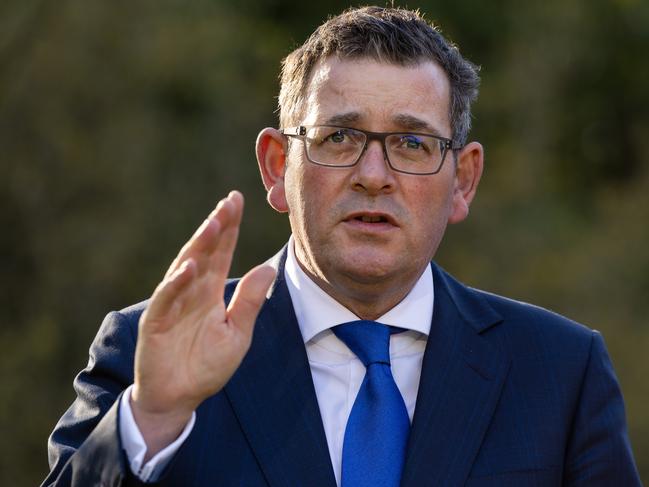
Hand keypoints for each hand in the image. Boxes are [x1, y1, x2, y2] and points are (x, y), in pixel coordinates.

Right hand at [130, 191, 275, 457]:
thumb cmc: (206, 365)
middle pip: (204, 252)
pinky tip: (190, 266)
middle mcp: (191, 290)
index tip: (237, 201)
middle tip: (229, 202)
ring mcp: (172, 303)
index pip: (222, 252)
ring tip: (213, 224)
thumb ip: (250, 302)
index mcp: (211, 291)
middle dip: (217, 226)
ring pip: (185, 267)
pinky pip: (167, 298)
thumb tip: (268, 268)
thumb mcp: (237, 334)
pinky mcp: (156, 321)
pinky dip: (177, 282)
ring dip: (198, 246)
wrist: (179, 397)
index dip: (230, 227)